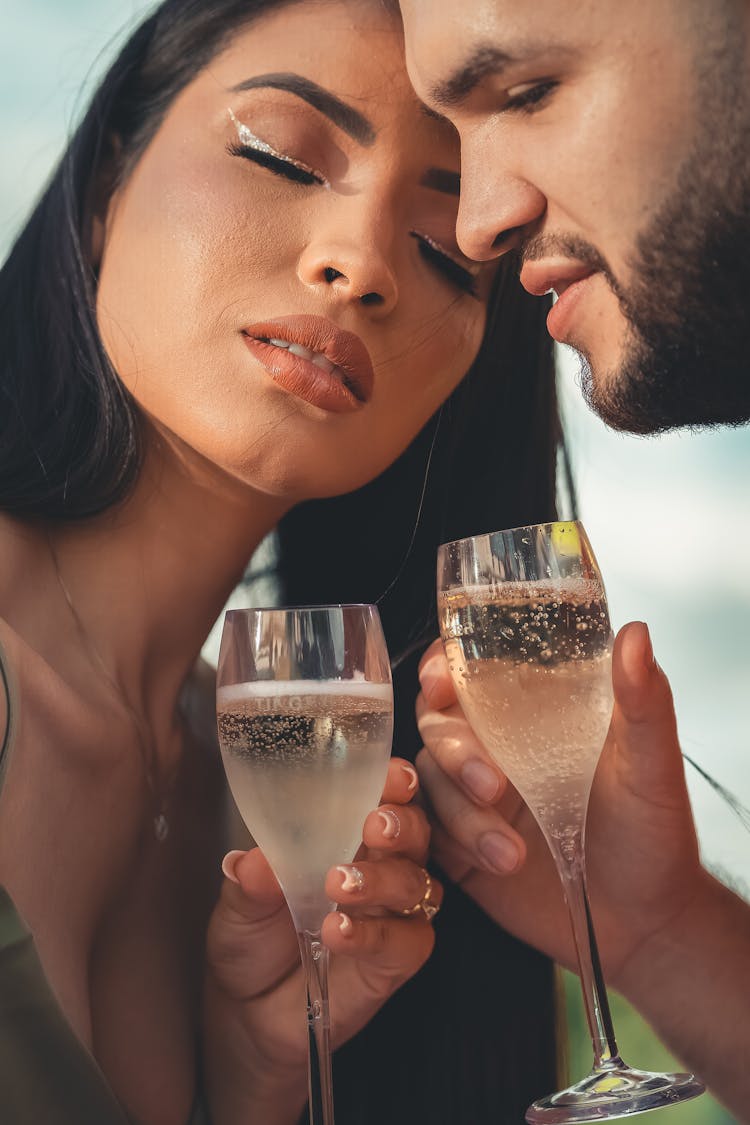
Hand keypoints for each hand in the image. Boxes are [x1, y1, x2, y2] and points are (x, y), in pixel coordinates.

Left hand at [203, 757, 440, 1120]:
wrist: (246, 1009)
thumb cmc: (250, 934)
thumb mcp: (238, 902)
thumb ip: (249, 882)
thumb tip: (250, 862)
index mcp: (349, 832)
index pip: (386, 795)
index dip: (396, 781)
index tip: (393, 775)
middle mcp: (381, 865)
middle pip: (415, 832)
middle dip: (402, 824)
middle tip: (373, 826)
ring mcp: (393, 913)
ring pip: (415, 883)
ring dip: (382, 879)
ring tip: (338, 884)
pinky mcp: (396, 960)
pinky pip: (405, 940)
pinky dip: (374, 933)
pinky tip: (339, 930)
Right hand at [415, 622, 703, 988]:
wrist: (644, 923)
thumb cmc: (653, 833)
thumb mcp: (652, 763)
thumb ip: (642, 701)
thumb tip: (635, 634)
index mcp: (533, 711)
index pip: (470, 670)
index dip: (442, 667)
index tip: (442, 683)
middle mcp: (496, 745)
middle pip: (438, 723)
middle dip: (456, 752)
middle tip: (495, 787)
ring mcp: (474, 796)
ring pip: (430, 781)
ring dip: (464, 813)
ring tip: (514, 853)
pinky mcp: (460, 845)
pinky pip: (429, 831)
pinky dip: (455, 844)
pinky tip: (496, 863)